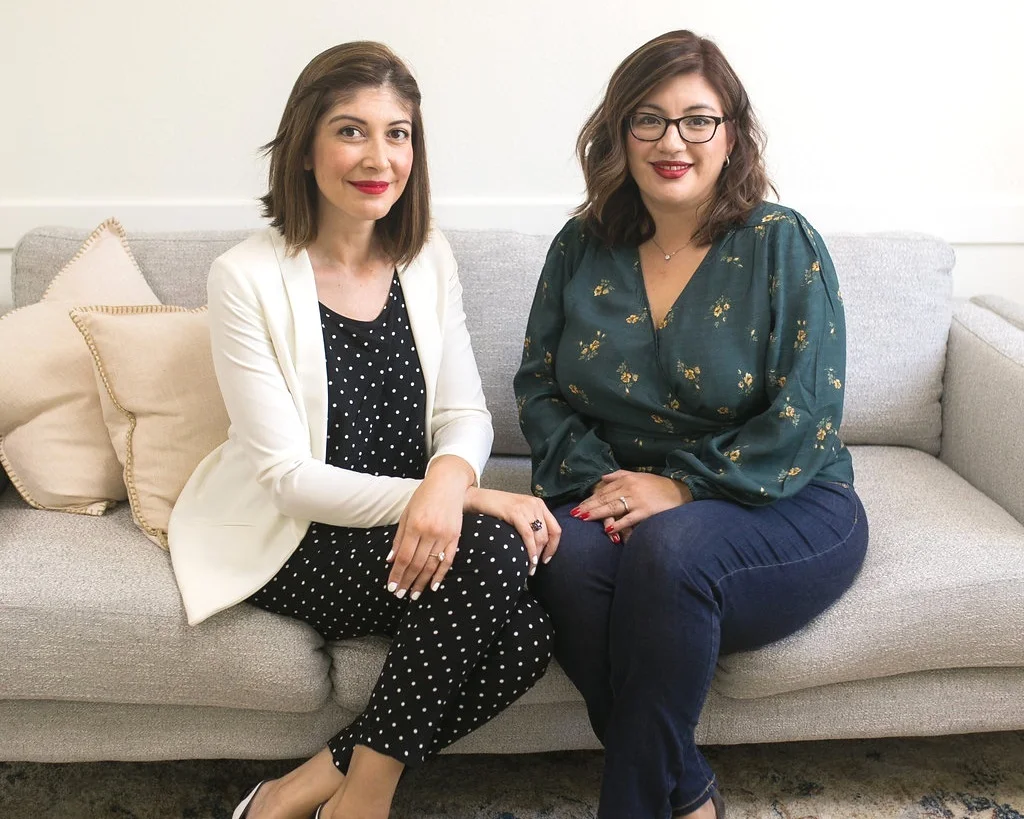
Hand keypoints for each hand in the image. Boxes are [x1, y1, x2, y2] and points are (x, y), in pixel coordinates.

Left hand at [386, 456, 473, 599]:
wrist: (448, 483)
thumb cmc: (423, 497)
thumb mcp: (406, 514)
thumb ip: (399, 538)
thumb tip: (391, 560)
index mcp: (415, 525)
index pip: (404, 557)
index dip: (397, 574)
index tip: (391, 587)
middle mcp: (430, 532)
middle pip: (417, 564)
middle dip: (407, 582)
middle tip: (400, 595)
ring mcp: (444, 535)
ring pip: (432, 565)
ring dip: (422, 582)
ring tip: (414, 595)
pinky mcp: (455, 536)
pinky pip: (448, 560)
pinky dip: (440, 574)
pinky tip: (433, 586)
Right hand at [464, 487, 560, 572]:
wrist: (478, 498)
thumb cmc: (496, 508)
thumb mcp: (519, 513)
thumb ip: (530, 523)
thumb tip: (539, 546)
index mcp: (539, 505)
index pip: (555, 529)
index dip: (554, 547)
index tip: (547, 558)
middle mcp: (535, 505)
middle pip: (548, 535)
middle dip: (543, 553)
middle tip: (535, 566)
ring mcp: (526, 508)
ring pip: (539, 537)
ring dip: (536, 555)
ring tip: (530, 568)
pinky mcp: (515, 512)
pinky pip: (528, 535)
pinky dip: (530, 550)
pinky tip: (529, 560)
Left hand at [572, 470, 691, 537]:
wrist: (681, 491)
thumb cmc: (658, 485)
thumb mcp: (638, 475)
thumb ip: (619, 475)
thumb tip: (602, 477)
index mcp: (626, 479)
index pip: (603, 490)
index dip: (590, 499)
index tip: (578, 506)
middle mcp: (629, 488)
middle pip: (604, 499)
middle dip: (588, 506)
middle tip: (574, 514)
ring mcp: (637, 500)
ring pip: (613, 507)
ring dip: (597, 513)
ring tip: (584, 518)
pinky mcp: (646, 511)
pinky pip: (629, 518)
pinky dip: (619, 523)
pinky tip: (608, 529)